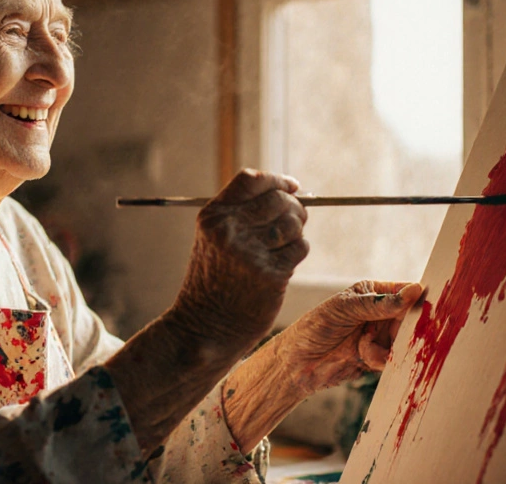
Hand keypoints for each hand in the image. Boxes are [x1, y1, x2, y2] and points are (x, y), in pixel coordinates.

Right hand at [171, 169, 309, 349]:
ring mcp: (250, 252)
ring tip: (283, 246)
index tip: (293, 186)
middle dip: (294, 207)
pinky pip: (300, 247)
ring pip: (293, 223)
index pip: (251, 179)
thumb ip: (241, 212)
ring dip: (296, 232)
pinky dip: (297, 252)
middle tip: (294, 221)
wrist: (205, 326)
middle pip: (278, 199)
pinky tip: (283, 264)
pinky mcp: (271, 274)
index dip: (277, 179)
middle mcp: (229, 230)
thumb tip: (290, 190)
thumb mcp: (213, 238)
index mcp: (213, 216)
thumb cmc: (215, 279)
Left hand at [278, 280, 423, 392]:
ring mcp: (381, 336)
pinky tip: (362, 357)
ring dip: (392, 345)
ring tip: (365, 344)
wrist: (297, 364)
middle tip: (398, 332)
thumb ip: (379, 304)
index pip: (405, 291)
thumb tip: (414, 291)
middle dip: (409, 327)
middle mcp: (381, 313)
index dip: (420, 298)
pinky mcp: (379, 358)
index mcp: (373, 292)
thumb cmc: (315, 327)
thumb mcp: (345, 309)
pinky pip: (396, 359)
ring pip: (407, 341)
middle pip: (413, 318)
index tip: (432, 306)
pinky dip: (382, 359)